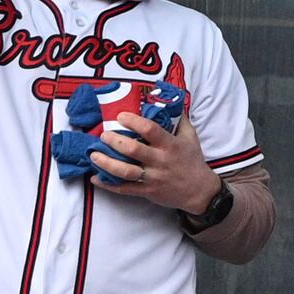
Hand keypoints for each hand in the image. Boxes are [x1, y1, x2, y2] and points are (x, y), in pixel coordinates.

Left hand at [88, 108, 220, 214]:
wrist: (199, 191)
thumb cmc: (193, 160)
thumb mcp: (190, 137)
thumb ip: (179, 119)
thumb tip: (169, 101)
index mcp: (170, 145)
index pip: (150, 130)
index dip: (133, 121)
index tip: (121, 116)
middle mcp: (160, 161)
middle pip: (133, 150)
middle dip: (114, 141)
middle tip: (103, 135)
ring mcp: (152, 178)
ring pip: (125, 171)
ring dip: (106, 163)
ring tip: (94, 155)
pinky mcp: (147, 191)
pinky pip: (124, 189)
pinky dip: (108, 185)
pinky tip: (96, 178)